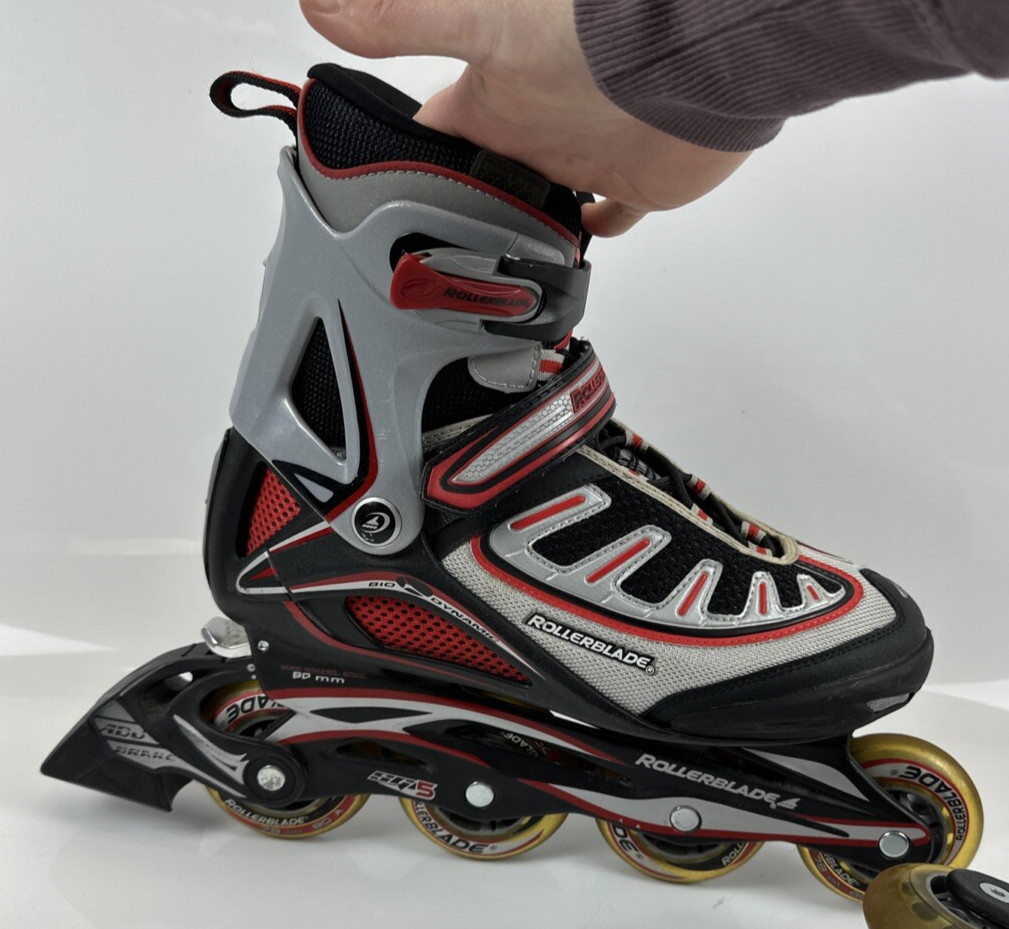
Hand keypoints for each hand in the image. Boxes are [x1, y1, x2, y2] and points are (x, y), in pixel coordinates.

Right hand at [300, 0, 751, 235]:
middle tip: (428, 254)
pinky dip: (586, 233)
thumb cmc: (593, 37)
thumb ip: (400, 18)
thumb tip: (318, 5)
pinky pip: (604, 216)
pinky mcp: (628, 180)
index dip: (397, 160)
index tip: (370, 196)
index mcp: (487, 98)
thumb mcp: (477, 24)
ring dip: (514, 225)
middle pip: (478, 177)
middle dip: (454, 208)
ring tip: (486, 268)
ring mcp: (578, 154)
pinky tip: (570, 252)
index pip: (427, 133)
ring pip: (534, 200)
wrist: (692, 61)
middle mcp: (529, 127)